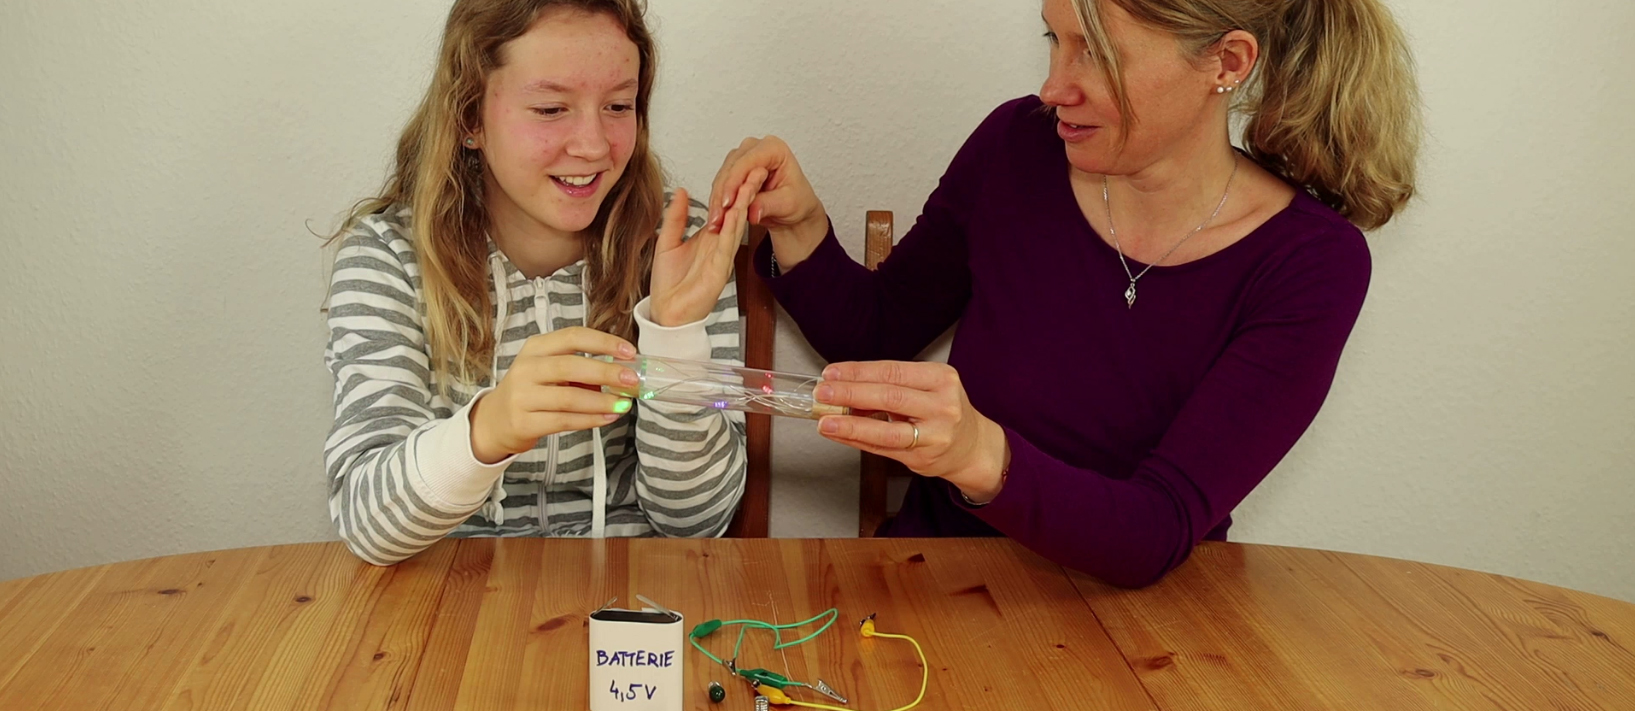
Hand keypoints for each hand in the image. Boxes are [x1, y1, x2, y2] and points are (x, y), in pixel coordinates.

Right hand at [469, 327, 640, 463]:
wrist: (495, 420)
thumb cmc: (532, 391)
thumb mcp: (549, 371)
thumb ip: (581, 370)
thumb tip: (622, 374)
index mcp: (536, 348)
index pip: (573, 337)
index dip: (603, 342)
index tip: (628, 351)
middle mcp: (526, 368)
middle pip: (571, 366)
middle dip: (606, 372)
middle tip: (632, 379)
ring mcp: (522, 396)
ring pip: (569, 397)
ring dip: (601, 401)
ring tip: (623, 404)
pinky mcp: (524, 423)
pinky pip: (564, 421)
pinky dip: (590, 419)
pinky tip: (608, 417)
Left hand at [649, 173, 764, 326]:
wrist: (667, 314)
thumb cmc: (669, 284)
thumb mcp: (667, 241)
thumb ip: (676, 218)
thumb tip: (681, 192)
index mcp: (708, 238)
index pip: (723, 208)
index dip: (731, 188)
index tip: (740, 167)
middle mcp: (718, 246)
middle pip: (735, 213)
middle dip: (745, 191)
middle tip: (756, 168)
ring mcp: (721, 258)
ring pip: (736, 226)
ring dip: (743, 205)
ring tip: (751, 184)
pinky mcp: (720, 271)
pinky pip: (727, 246)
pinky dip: (732, 229)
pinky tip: (737, 213)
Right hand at [705, 136, 828, 270]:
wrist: (794, 210)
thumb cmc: (798, 201)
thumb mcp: (788, 204)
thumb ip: (769, 205)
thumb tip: (752, 211)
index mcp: (775, 149)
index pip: (748, 162)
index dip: (734, 182)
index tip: (728, 202)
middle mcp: (757, 149)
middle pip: (731, 167)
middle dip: (723, 193)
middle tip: (718, 217)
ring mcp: (743, 158)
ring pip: (722, 176)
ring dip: (717, 199)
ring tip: (716, 221)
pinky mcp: (735, 171)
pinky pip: (721, 184)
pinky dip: (717, 201)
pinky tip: (717, 216)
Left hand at [813, 361, 1010, 501]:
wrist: (972, 447)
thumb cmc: (942, 411)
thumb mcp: (926, 388)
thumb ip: (889, 387)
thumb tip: (843, 385)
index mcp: (941, 378)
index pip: (893, 371)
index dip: (859, 371)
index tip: (832, 373)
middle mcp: (943, 405)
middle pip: (889, 396)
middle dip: (851, 393)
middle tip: (822, 392)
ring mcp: (935, 434)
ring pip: (886, 429)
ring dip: (850, 424)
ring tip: (825, 420)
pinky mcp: (924, 457)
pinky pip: (884, 448)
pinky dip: (858, 440)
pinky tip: (840, 434)